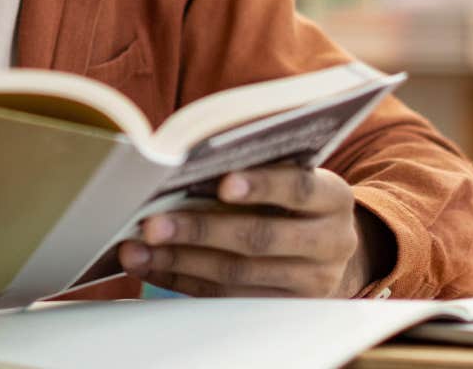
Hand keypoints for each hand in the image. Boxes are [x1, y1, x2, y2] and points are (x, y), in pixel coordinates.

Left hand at [116, 164, 388, 297]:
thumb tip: (188, 162)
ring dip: (180, 260)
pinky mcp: (280, 310)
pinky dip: (182, 278)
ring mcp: (309, 283)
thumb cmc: (295, 197)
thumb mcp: (292, 173)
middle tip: (153, 222)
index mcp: (333, 198)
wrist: (329, 249)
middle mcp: (330, 243)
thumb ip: (258, 165)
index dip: (263, 185)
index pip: (300, 188)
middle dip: (201, 230)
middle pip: (259, 239)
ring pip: (237, 275)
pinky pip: (225, 297)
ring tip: (139, 246)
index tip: (224, 183)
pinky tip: (152, 263)